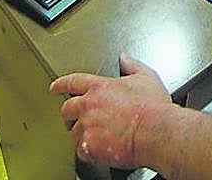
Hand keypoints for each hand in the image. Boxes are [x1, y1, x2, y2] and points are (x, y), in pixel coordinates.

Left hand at [50, 53, 171, 167]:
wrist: (156, 132)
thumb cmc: (153, 107)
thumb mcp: (146, 77)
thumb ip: (132, 65)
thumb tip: (125, 58)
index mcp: (100, 87)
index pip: (73, 82)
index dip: (61, 84)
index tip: (55, 87)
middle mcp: (89, 105)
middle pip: (67, 109)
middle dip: (68, 115)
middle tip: (71, 119)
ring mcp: (88, 126)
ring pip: (73, 133)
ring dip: (80, 136)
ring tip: (91, 139)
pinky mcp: (91, 146)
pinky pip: (81, 151)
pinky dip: (87, 152)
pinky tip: (96, 152)